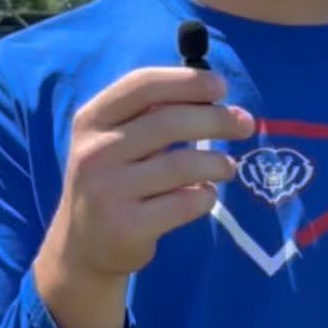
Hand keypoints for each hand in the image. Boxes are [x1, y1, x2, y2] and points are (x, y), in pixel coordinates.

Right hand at [42, 65, 254, 281]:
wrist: (82, 246)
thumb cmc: (113, 181)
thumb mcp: (114, 141)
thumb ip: (152, 116)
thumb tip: (218, 100)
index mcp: (91, 120)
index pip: (143, 86)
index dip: (188, 82)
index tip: (221, 87)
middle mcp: (94, 152)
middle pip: (170, 122)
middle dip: (217, 119)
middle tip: (244, 124)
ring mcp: (107, 191)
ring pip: (183, 164)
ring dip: (218, 162)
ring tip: (228, 167)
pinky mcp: (126, 228)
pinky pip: (185, 203)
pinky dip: (206, 196)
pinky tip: (205, 195)